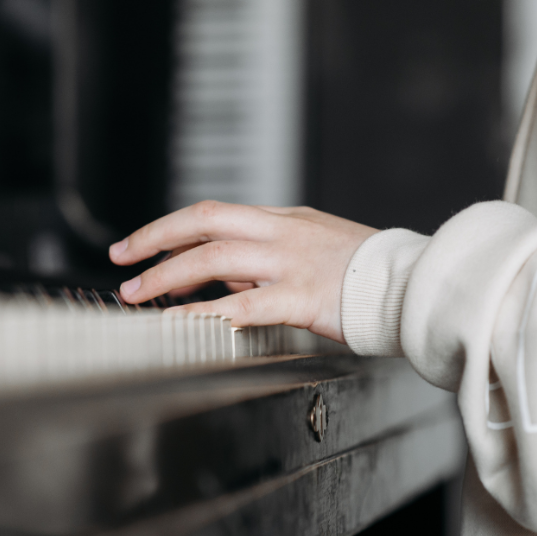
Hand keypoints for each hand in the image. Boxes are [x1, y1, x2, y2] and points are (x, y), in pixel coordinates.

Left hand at [109, 201, 377, 340]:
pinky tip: (179, 322)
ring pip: (215, 257)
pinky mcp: (303, 295)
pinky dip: (205, 311)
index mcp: (283, 219)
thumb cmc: (366, 273)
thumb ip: (268, 258)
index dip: (171, 227)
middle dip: (154, 238)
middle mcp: (282, 231)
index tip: (142, 243)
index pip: (214, 213)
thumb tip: (225, 278)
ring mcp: (291, 261)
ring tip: (138, 293)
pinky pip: (243, 303)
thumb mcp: (313, 248)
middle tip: (122, 258)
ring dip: (168, 274)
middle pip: (204, 221)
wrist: (414, 284)